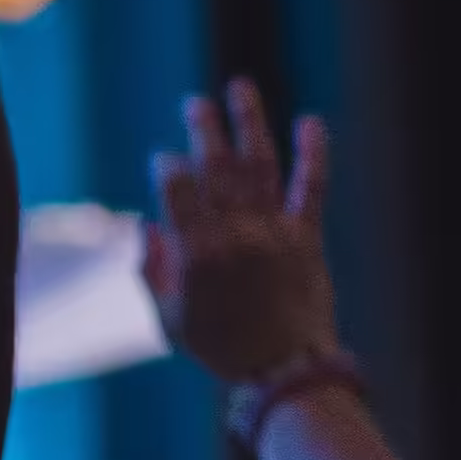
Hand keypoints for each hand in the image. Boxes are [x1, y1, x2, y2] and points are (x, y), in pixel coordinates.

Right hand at [144, 83, 339, 387]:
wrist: (283, 371)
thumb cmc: (220, 349)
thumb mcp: (169, 319)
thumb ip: (152, 271)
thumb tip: (147, 227)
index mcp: (196, 255)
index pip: (178, 191)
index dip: (168, 169)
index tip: (164, 160)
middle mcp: (235, 236)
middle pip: (216, 168)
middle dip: (204, 129)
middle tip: (195, 103)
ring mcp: (274, 234)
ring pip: (259, 165)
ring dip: (249, 122)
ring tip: (239, 88)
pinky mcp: (307, 239)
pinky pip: (312, 188)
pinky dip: (313, 153)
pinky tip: (311, 122)